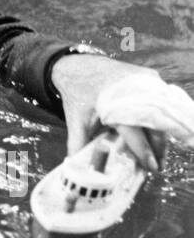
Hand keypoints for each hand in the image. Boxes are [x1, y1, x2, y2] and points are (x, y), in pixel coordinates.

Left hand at [50, 54, 166, 171]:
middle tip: (157, 166)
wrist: (79, 66)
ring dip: (160, 135)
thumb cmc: (79, 95)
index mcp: (113, 103)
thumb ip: (78, 145)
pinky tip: (155, 136)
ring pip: (159, 114)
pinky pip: (159, 103)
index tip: (151, 167)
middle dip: (158, 148)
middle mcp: (132, 90)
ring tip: (158, 155)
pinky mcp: (149, 78)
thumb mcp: (75, 121)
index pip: (135, 133)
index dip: (144, 152)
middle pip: (154, 126)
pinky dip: (158, 120)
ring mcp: (143, 81)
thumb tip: (79, 171)